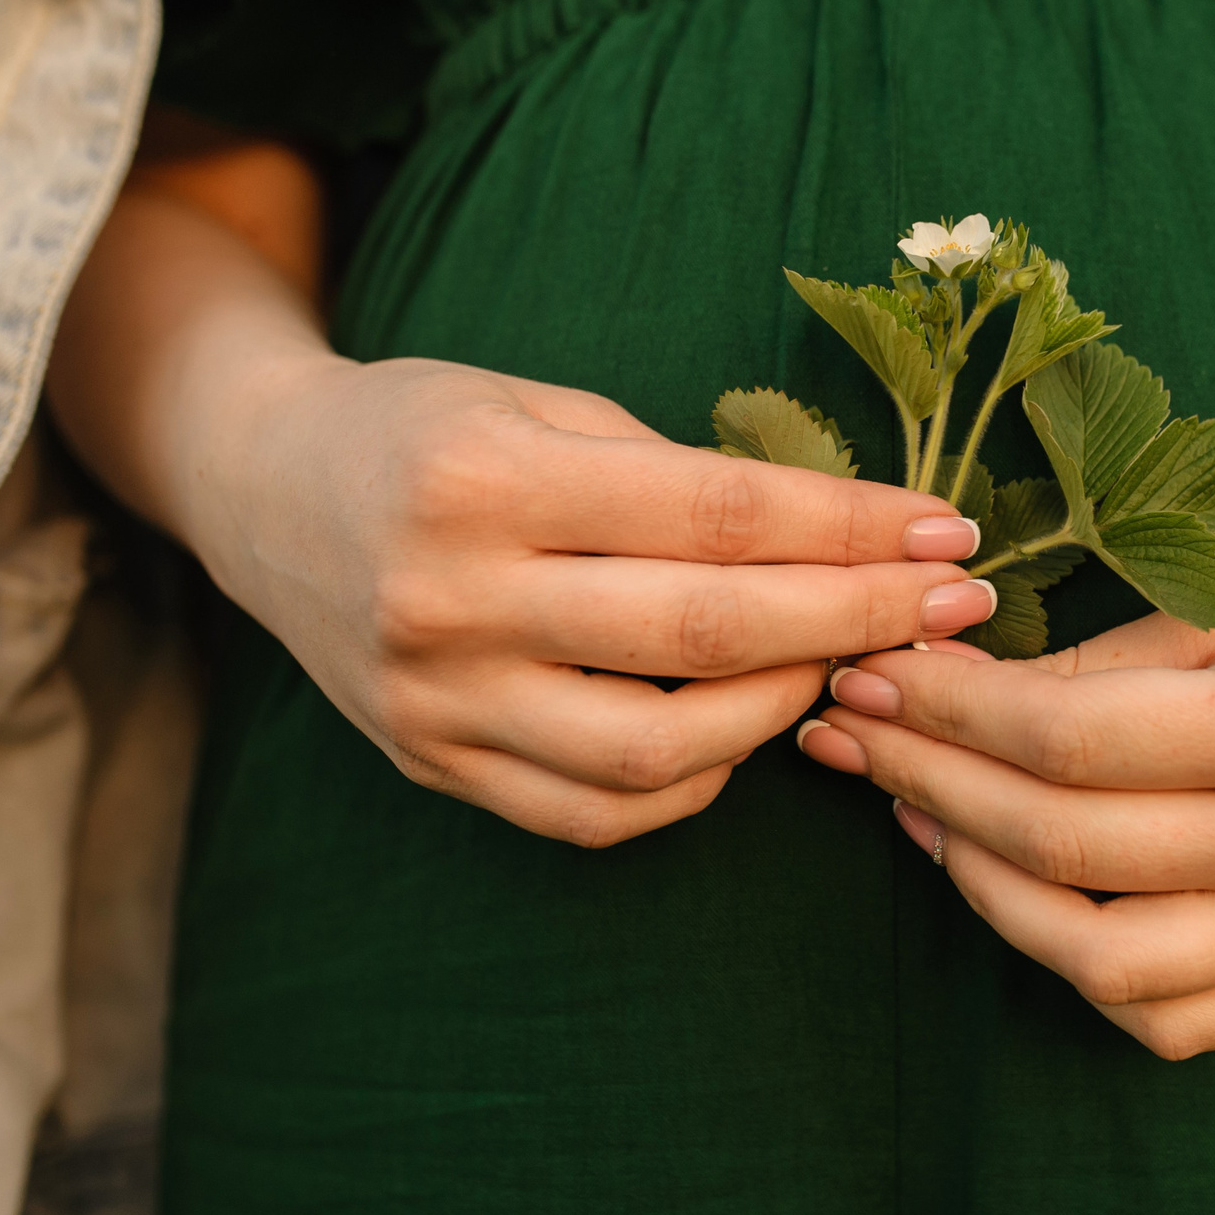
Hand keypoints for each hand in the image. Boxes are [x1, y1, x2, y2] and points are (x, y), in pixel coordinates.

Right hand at [49, 131, 1000, 849]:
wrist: (261, 491)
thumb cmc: (427, 427)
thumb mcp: (540, 402)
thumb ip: (674, 475)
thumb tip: (844, 539)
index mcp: (485, 477)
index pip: (716, 515)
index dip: (850, 528)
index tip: (946, 533)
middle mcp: (451, 597)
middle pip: (705, 634)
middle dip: (855, 620)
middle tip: (954, 608)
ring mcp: (435, 699)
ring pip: (656, 753)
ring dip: (781, 714)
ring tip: (840, 665)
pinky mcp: (432, 766)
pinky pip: (594, 812)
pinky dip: (693, 780)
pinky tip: (742, 727)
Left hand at [796, 522, 1214, 1057]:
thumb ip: (1107, 662)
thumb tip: (946, 694)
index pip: (1077, 743)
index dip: (950, 712)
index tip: (870, 673)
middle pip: (1071, 852)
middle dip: (932, 786)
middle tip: (856, 733)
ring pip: (1107, 965)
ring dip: (982, 891)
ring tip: (921, 811)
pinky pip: (1173, 1018)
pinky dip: (1077, 967)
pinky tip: (1019, 889)